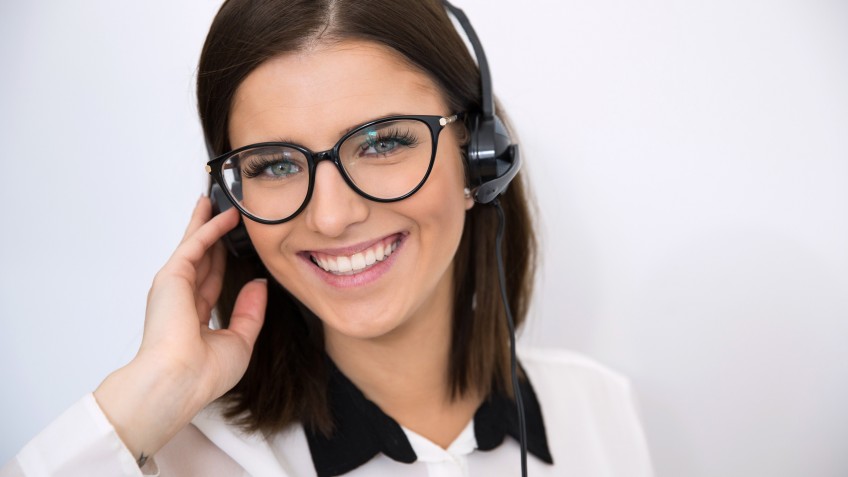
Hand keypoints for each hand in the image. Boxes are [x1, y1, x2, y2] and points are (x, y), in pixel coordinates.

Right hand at [94, 197, 266, 461]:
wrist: (179, 381)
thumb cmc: (204, 373)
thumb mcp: (239, 340)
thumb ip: (250, 311)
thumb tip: (260, 284)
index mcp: (193, 318)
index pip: (211, 282)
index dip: (223, 261)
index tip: (234, 245)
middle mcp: (181, 300)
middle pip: (201, 259)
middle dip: (211, 236)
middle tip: (222, 213)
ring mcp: (174, 286)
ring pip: (194, 246)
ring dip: (206, 223)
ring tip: (217, 202)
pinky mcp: (172, 276)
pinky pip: (195, 245)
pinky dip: (209, 227)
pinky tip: (223, 214)